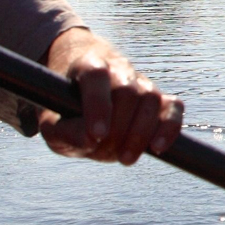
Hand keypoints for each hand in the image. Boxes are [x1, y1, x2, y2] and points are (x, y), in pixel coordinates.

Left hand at [38, 28, 184, 164]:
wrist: (82, 94)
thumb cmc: (64, 110)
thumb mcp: (51, 122)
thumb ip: (64, 132)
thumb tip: (90, 141)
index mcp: (87, 66)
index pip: (96, 76)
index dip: (98, 104)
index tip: (97, 134)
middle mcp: (118, 69)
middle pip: (127, 91)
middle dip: (120, 128)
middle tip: (108, 154)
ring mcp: (141, 82)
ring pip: (152, 98)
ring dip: (141, 133)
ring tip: (126, 158)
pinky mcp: (159, 98)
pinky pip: (174, 107)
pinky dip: (170, 127)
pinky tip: (157, 148)